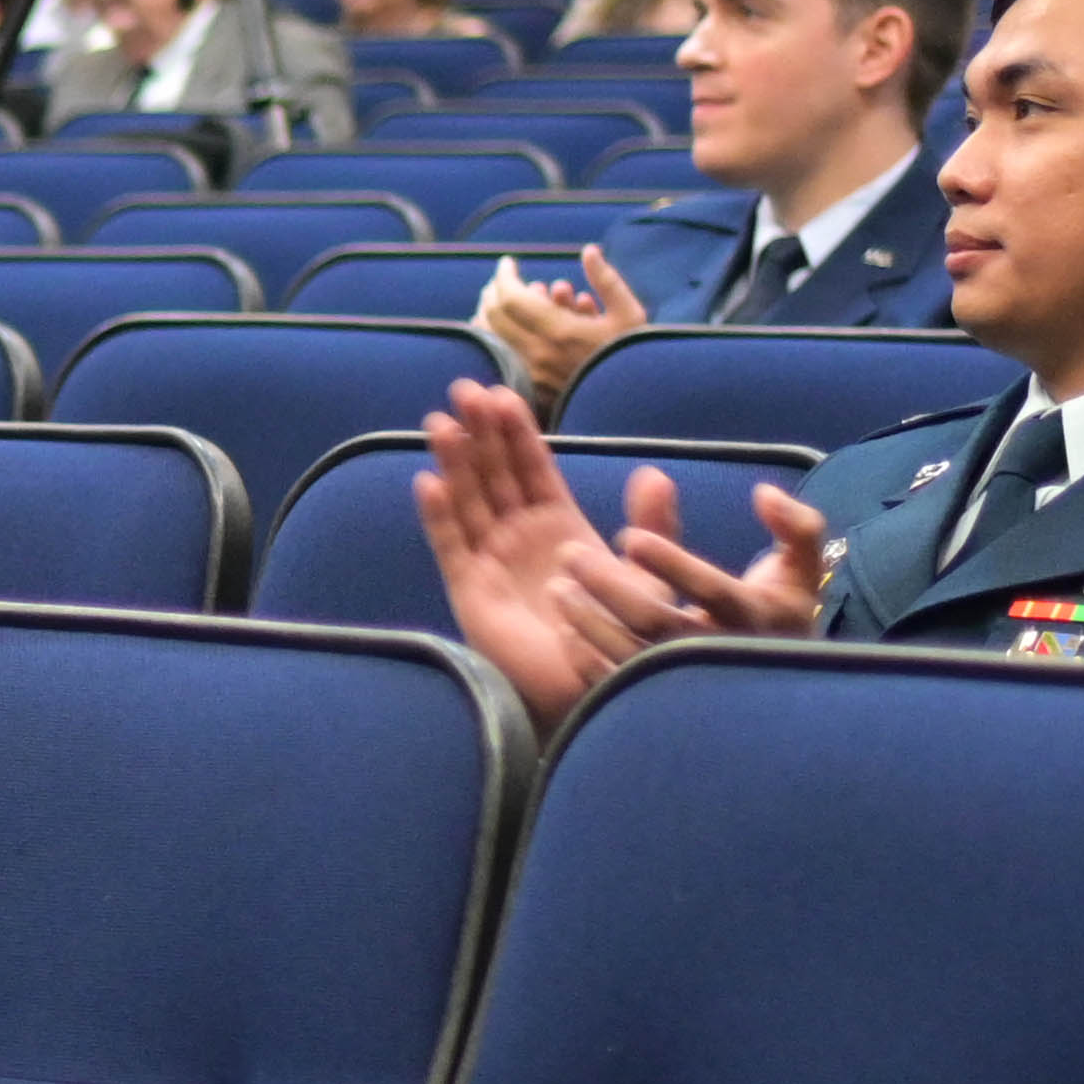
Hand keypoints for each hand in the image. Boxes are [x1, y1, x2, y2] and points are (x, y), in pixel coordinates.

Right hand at [413, 385, 826, 723]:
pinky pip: (452, 548)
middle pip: (494, 476)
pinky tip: (429, 483)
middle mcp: (519, 540)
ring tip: (439, 421)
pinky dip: (440, 517)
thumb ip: (653, 525)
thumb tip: (654, 473)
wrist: (596, 694)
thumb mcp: (648, 575)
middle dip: (478, 433)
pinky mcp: (472, 596)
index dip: (516, 433)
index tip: (504, 393)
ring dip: (453, 462)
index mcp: (559, 529)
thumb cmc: (624, 641)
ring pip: (469, 501)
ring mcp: (492, 565)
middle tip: (462, 389)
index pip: (532, 469)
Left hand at [472, 245, 649, 400]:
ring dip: (490, 314)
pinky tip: (503, 328)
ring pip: (491, 338)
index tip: (508, 262)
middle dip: (494, 291)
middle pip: (495, 316)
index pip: (513, 298)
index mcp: (560, 331)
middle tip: (501, 280)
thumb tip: (589, 250)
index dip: (504, 276)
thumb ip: (607, 280)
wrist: (632, 406)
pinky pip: (499, 358)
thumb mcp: (630, 313)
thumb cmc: (634, 357)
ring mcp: (529, 373)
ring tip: (501, 300)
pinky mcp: (527, 388)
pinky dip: (495, 337)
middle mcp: (537, 354)